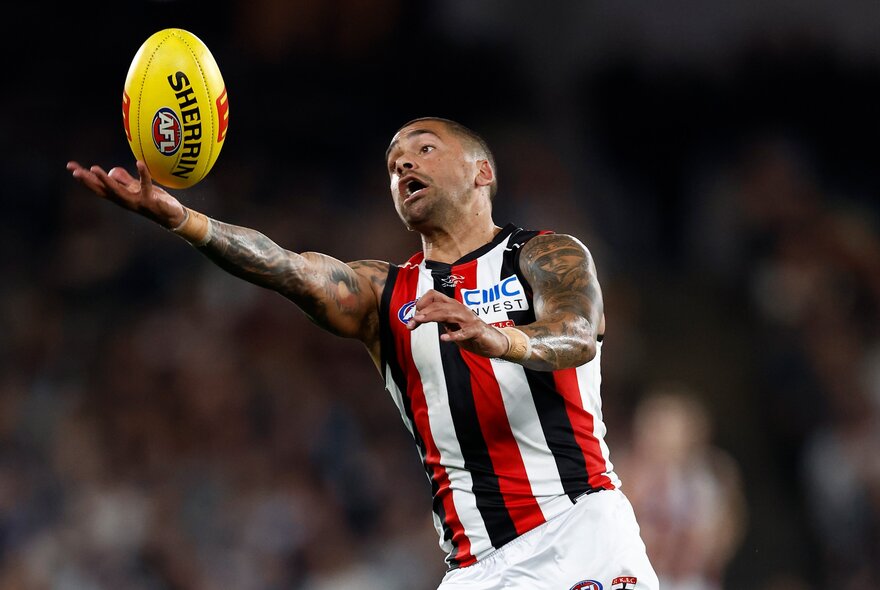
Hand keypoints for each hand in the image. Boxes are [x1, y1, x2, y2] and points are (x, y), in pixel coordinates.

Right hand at [66, 160, 185, 228]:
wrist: (172, 216)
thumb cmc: (152, 200)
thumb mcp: (135, 188)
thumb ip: (124, 180)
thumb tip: (112, 170)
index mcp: (120, 196)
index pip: (98, 187)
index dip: (84, 178)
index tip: (71, 167)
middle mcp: (125, 201)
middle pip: (103, 190)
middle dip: (89, 181)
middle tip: (75, 171)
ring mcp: (136, 202)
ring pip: (118, 191)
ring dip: (106, 180)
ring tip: (95, 169)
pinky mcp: (151, 201)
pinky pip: (146, 186)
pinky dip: (143, 174)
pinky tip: (139, 163)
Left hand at [407, 289, 509, 357]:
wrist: (493, 342)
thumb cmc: (470, 332)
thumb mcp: (451, 324)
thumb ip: (438, 319)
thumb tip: (418, 317)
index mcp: (453, 306)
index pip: (435, 296)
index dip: (422, 303)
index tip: (414, 316)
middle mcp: (460, 309)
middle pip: (439, 305)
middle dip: (423, 312)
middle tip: (411, 322)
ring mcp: (469, 319)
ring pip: (448, 313)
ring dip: (432, 316)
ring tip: (420, 321)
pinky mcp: (476, 331)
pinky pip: (464, 332)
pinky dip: (454, 335)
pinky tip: (444, 338)